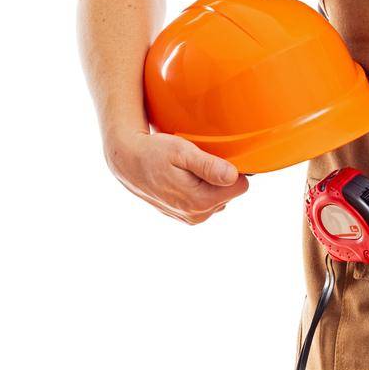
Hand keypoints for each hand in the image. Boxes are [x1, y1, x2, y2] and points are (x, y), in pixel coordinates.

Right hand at [107, 130, 248, 223]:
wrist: (127, 162)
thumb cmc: (154, 152)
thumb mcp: (181, 151)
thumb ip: (209, 165)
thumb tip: (233, 176)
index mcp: (200, 201)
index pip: (241, 185)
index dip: (231, 169)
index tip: (213, 159)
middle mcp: (197, 215)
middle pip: (230, 192)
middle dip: (218, 177)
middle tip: (194, 164)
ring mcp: (190, 218)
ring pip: (218, 197)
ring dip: (209, 184)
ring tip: (186, 172)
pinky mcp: (185, 216)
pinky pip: (205, 201)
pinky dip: (199, 190)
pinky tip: (182, 180)